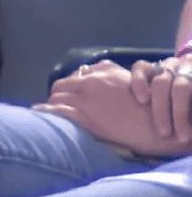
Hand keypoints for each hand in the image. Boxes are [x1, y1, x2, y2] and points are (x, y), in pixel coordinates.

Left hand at [32, 60, 191, 157]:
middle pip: (61, 85)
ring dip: (53, 104)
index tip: (70, 93)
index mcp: (103, 71)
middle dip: (58, 94)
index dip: (71, 86)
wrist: (156, 125)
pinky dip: (46, 112)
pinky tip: (39, 114)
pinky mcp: (83, 116)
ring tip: (51, 112)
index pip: (76, 75)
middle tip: (58, 104)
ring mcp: (85, 99)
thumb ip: (108, 74)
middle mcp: (91, 82)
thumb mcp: (129, 79)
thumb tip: (90, 72)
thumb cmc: (147, 105)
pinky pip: (56, 111)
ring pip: (56, 97)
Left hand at [130, 55, 191, 142]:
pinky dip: (189, 112)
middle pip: (161, 82)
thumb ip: (141, 102)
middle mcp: (172, 68)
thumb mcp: (160, 104)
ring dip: (179, 113)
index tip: (141, 101)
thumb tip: (111, 113)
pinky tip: (190, 128)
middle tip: (163, 133)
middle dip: (160, 109)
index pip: (142, 68)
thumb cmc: (174, 108)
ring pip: (180, 87)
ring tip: (182, 136)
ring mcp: (188, 73)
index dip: (139, 81)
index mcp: (156, 71)